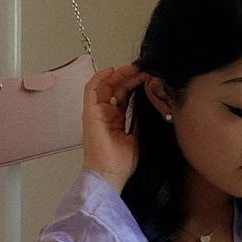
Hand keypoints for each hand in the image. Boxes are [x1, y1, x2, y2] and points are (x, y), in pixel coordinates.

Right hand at [82, 64, 147, 188]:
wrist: (109, 173)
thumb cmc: (122, 162)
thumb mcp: (138, 136)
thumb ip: (140, 120)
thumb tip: (151, 104)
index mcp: (116, 120)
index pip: (125, 96)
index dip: (136, 85)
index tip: (149, 77)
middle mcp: (105, 114)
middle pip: (116, 88)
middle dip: (129, 76)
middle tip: (143, 69)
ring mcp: (96, 112)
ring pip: (106, 86)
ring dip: (119, 74)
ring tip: (133, 68)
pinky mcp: (89, 112)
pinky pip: (91, 89)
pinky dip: (100, 77)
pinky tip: (113, 70)